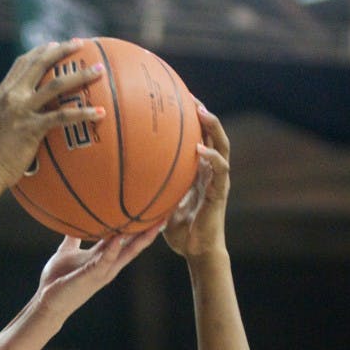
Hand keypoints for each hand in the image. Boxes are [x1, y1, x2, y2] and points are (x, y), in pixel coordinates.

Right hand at [0, 39, 105, 191]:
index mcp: (3, 94)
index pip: (23, 63)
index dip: (41, 51)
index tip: (56, 44)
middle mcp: (12, 96)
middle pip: (40, 63)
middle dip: (62, 50)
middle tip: (81, 44)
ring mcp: (22, 111)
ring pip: (56, 85)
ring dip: (81, 75)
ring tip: (99, 71)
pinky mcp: (32, 128)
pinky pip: (63, 117)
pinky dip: (83, 113)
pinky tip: (100, 113)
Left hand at [35, 224, 163, 319]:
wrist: (47, 300)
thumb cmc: (58, 279)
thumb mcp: (67, 252)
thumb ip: (74, 238)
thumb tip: (74, 220)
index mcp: (104, 257)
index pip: (127, 239)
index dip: (140, 226)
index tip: (153, 211)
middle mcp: (108, 265)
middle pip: (134, 246)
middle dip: (150, 232)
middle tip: (165, 214)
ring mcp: (102, 272)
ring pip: (126, 253)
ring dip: (140, 239)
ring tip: (154, 224)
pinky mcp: (90, 276)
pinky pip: (104, 261)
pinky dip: (112, 249)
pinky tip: (118, 237)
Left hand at [162, 104, 229, 258]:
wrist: (197, 252)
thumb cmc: (180, 233)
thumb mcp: (161, 206)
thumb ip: (152, 191)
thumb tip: (127, 182)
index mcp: (199, 173)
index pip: (200, 139)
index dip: (192, 121)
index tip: (178, 101)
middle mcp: (211, 172)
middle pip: (213, 135)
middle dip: (204, 114)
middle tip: (191, 96)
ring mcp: (218, 181)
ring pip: (222, 146)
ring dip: (213, 128)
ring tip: (202, 112)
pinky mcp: (221, 193)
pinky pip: (220, 170)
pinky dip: (211, 158)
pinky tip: (200, 149)